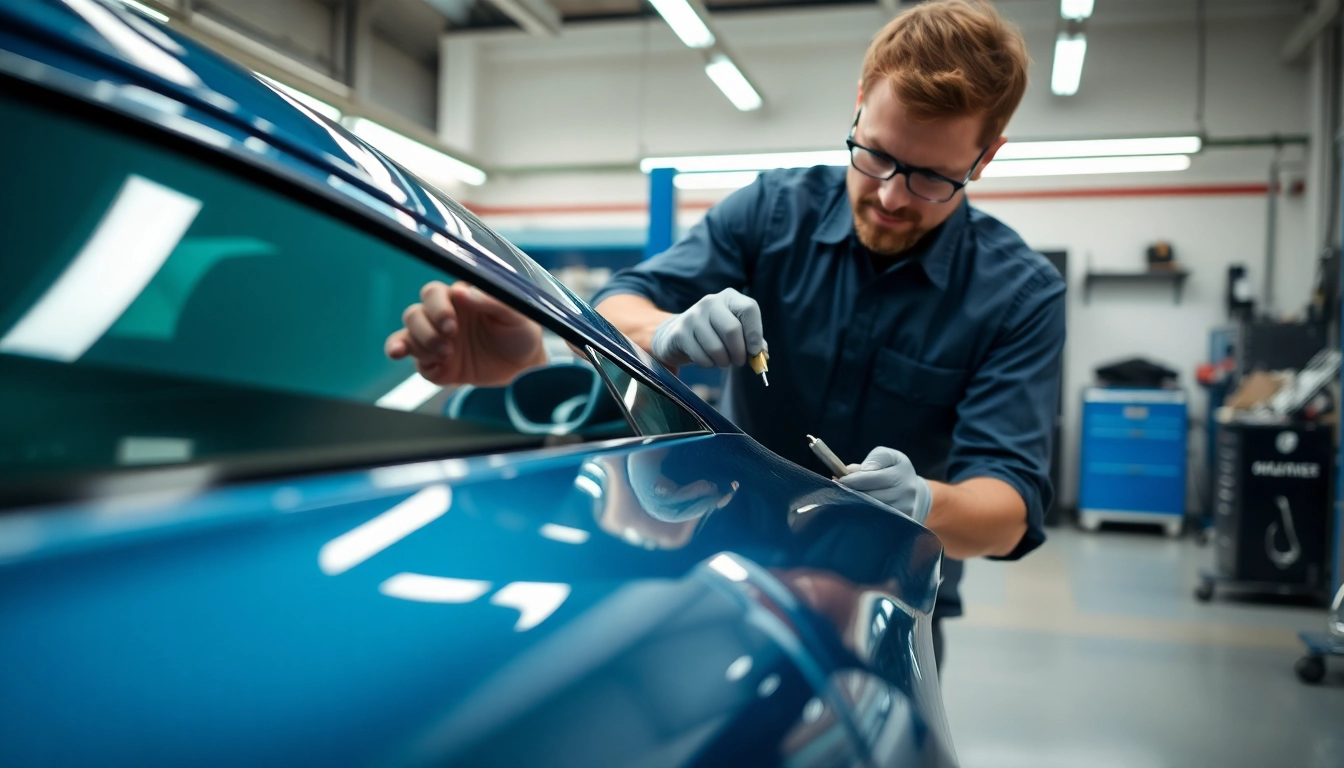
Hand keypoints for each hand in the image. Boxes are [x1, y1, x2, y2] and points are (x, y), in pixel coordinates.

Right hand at [385, 281, 546, 386]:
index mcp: (459, 299)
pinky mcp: (438, 366)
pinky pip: (417, 363)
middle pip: (413, 315)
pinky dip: (420, 364)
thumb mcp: (515, 313)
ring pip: (409, 336)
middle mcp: (442, 318)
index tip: (452, 324)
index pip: (432, 294)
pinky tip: (432, 365)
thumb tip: (460, 292)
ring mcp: (438, 342)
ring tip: (445, 355)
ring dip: (420, 345)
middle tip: (448, 341)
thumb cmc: (521, 331)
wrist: (525, 367)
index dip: (436, 307)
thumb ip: (490, 300)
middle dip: (425, 328)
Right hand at [650, 288, 765, 368]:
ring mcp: (692, 315)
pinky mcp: (680, 332)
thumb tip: (763, 356)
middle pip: (732, 330)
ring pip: (716, 348)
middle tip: (739, 361)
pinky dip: (709, 364)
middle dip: (739, 353)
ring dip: (724, 362)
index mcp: (730, 297)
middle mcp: (710, 302)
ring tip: (723, 360)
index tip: (755, 352)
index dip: (755, 333)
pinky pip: (701, 357)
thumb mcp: (737, 332)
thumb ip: (753, 342)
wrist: (680, 336)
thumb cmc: (716, 334)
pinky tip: (707, 359)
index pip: (749, 309)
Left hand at [837, 447, 931, 523]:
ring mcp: (904, 512)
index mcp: (900, 475)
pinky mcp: (902, 526)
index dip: (852, 479)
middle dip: (851, 493)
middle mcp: (905, 495)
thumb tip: (854, 471)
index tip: (838, 479)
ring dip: (856, 506)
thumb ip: (874, 459)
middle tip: (838, 490)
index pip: (871, 478)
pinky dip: (865, 517)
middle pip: (869, 496)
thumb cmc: (896, 471)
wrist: (917, 494)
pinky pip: (877, 523)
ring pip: (871, 511)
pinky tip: (858, 511)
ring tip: (847, 500)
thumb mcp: (889, 457)